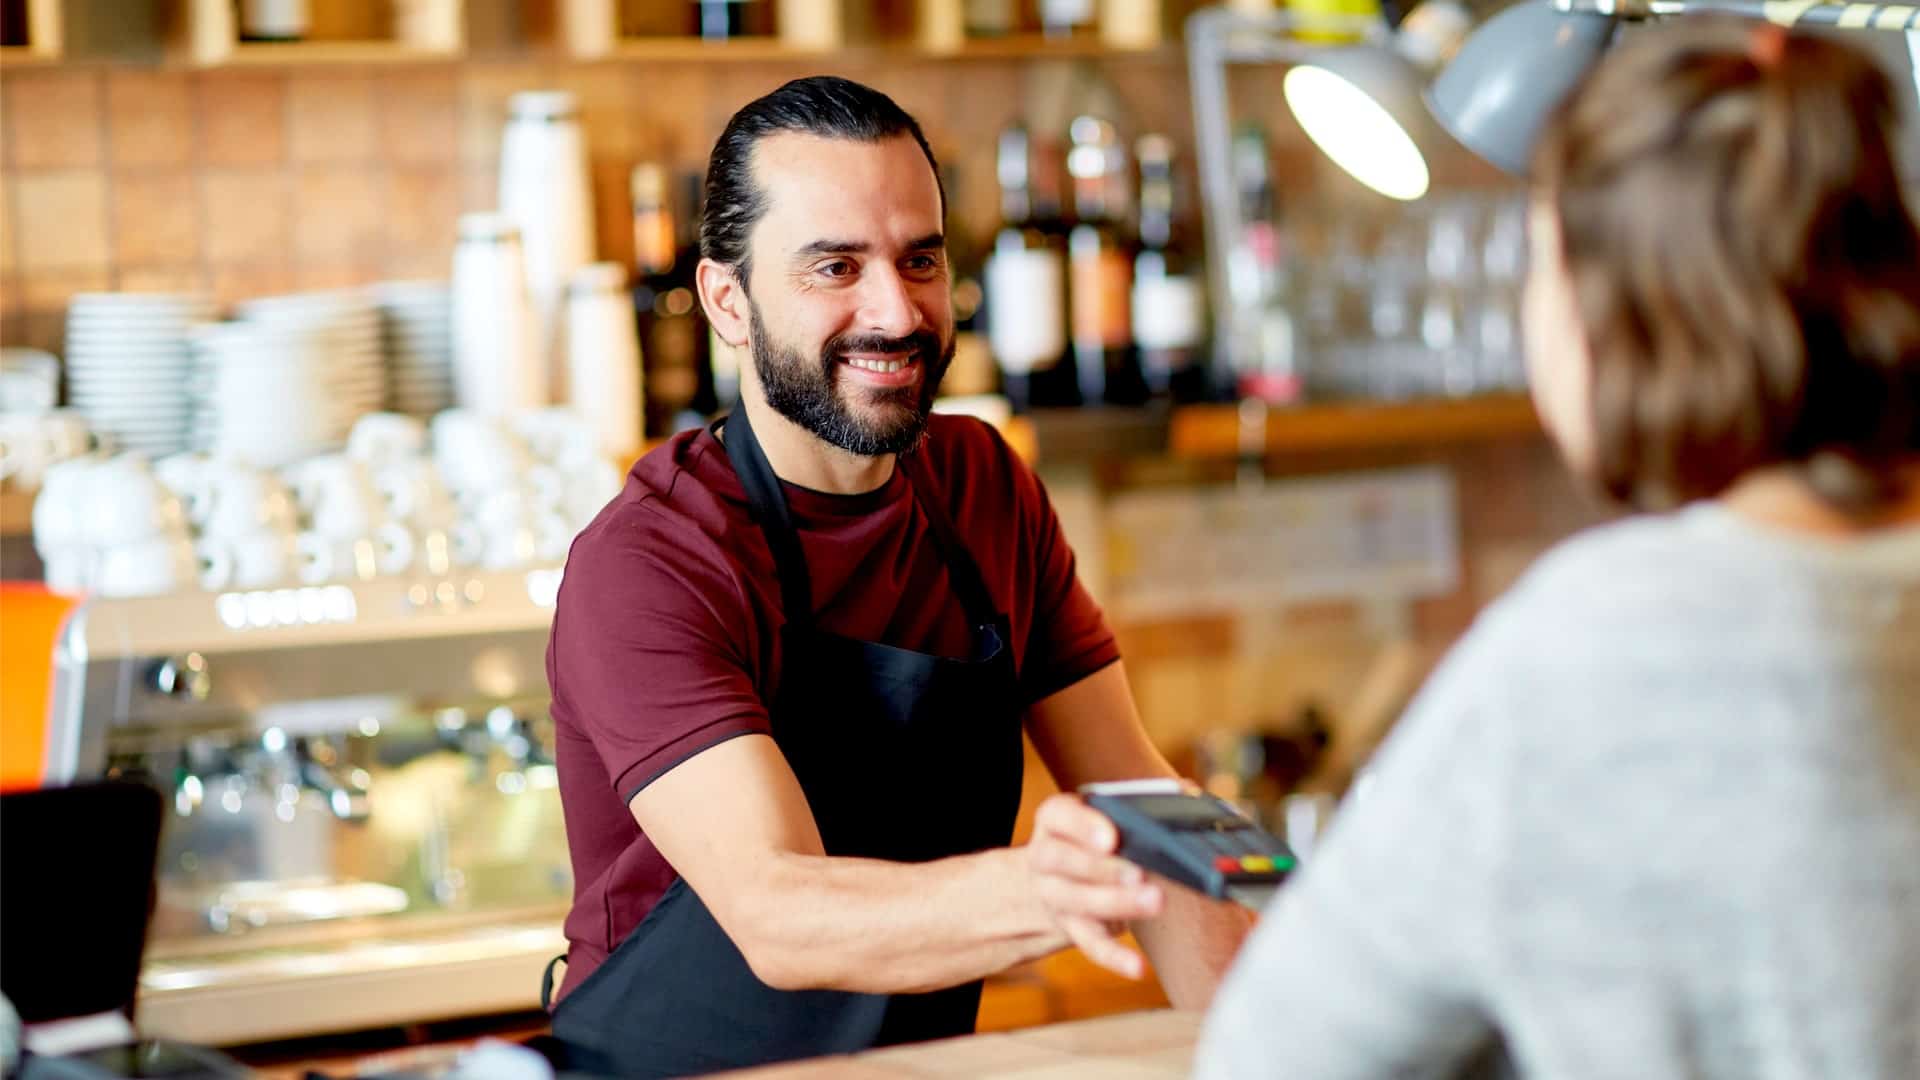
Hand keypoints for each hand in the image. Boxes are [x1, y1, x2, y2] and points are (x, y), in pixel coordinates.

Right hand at [1022, 793, 1163, 978]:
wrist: (1058, 878)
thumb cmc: (1098, 839)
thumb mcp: (1108, 816)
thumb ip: (1139, 808)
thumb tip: (1189, 797)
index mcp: (1055, 819)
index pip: (1059, 816)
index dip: (1083, 826)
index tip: (1111, 838)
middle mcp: (1046, 856)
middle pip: (1062, 861)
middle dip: (1101, 869)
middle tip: (1139, 873)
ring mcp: (1054, 895)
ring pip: (1077, 902)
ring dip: (1115, 904)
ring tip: (1155, 901)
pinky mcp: (1072, 928)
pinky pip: (1090, 944)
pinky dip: (1114, 957)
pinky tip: (1137, 967)